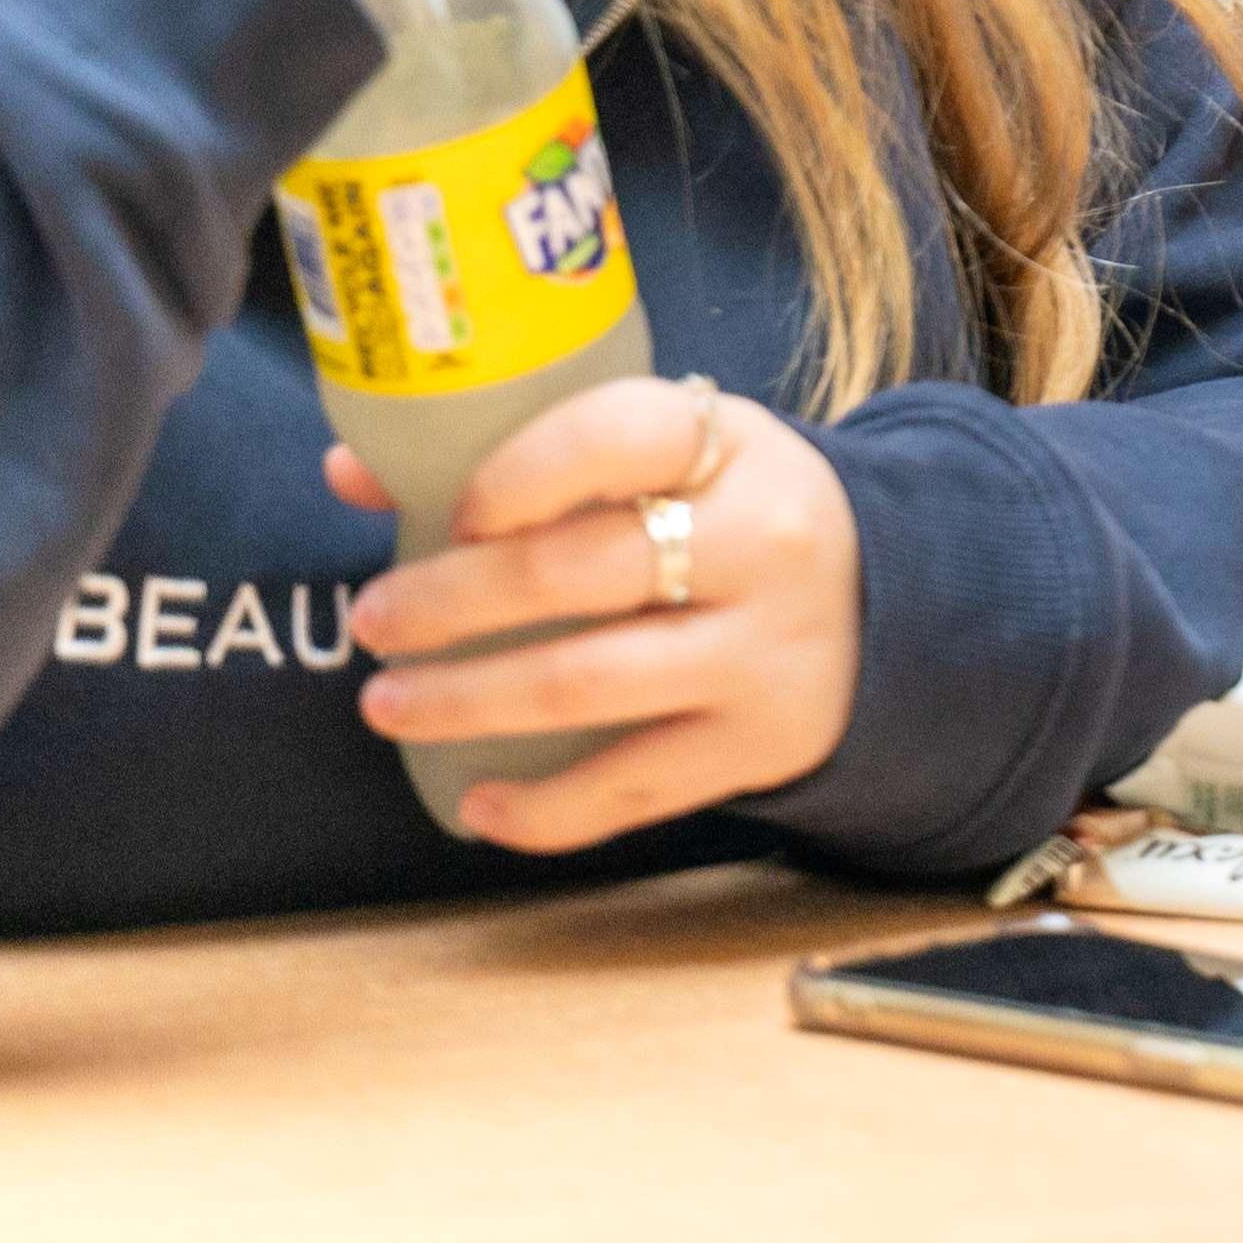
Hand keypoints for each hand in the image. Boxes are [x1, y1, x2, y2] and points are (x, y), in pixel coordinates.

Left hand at [343, 380, 858, 850]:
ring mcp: (767, 650)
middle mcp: (763, 543)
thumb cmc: (729, 513)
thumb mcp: (668, 455)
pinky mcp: (763, 742)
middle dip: (451, 602)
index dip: (521, 472)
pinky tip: (477, 804)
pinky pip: (633, 786)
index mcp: (732, 447)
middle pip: (579, 571)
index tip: (455, 513)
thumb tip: (351, 471)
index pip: (621, 434)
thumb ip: (527, 452)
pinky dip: (542, 808)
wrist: (891, 598)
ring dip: (466, 701)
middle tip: (373, 621)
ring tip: (387, 704)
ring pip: (589, 683)